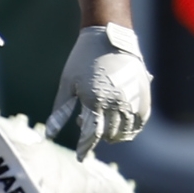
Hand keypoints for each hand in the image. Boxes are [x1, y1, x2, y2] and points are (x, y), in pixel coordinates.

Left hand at [49, 23, 152, 149]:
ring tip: (104, 126)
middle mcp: (116, 102)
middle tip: (86, 123)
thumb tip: (49, 135)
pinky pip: (140, 120)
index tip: (81, 157)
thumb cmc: (82, 59)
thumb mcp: (67, 84)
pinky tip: (121, 125)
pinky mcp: (144, 93)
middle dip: (98, 136)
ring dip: (115, 135)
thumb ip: (60, 111)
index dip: (85, 148)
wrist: (108, 35)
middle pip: (110, 134)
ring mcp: (132, 98)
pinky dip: (132, 128)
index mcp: (95, 101)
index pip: (92, 135)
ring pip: (127, 130)